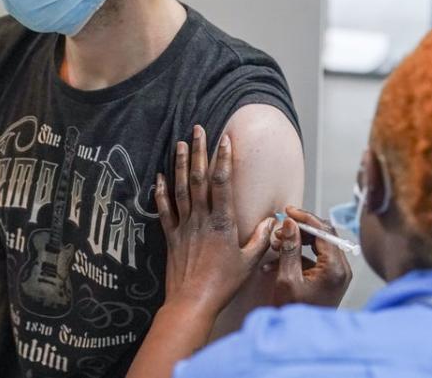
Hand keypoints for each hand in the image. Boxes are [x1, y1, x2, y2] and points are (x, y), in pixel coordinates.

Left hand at [154, 125, 274, 318]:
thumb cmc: (223, 284)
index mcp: (222, 222)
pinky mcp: (170, 236)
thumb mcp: (250, 261)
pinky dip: (160, 192)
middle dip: (199, 151)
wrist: (192, 302)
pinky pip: (164, 209)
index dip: (224, 159)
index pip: (223, 183)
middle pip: (199, 178)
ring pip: (180, 188)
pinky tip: (159, 176)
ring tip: (179, 143)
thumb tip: (273, 220)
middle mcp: (201, 218)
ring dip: (179, 164)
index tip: (224, 139)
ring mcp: (183, 226)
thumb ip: (262, 238)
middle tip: (197, 129)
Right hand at [267, 205, 351, 306]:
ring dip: (297, 241)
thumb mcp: (288, 278)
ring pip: (318, 245)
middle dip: (300, 229)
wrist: (301, 340)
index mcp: (335, 268)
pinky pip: (314, 259)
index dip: (305, 218)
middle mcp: (341, 269)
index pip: (324, 231)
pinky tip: (277, 260)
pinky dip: (297, 255)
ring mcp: (336, 275)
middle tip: (281, 227)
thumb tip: (290, 223)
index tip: (288, 211)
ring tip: (277, 243)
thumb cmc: (296, 313)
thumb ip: (290, 248)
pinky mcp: (328, 280)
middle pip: (323, 235)